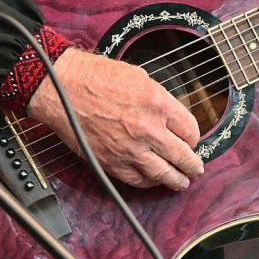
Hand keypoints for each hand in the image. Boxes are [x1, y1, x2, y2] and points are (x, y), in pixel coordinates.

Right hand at [25, 49, 203, 190]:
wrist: (62, 87)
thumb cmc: (97, 76)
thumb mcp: (140, 77)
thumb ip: (159, 99)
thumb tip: (171, 117)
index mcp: (158, 103)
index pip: (190, 129)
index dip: (194, 137)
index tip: (192, 139)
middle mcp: (148, 129)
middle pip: (182, 156)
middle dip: (192, 164)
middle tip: (196, 168)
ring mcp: (130, 149)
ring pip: (163, 174)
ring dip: (177, 180)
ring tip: (182, 182)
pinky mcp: (112, 162)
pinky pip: (138, 180)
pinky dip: (150, 182)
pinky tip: (155, 180)